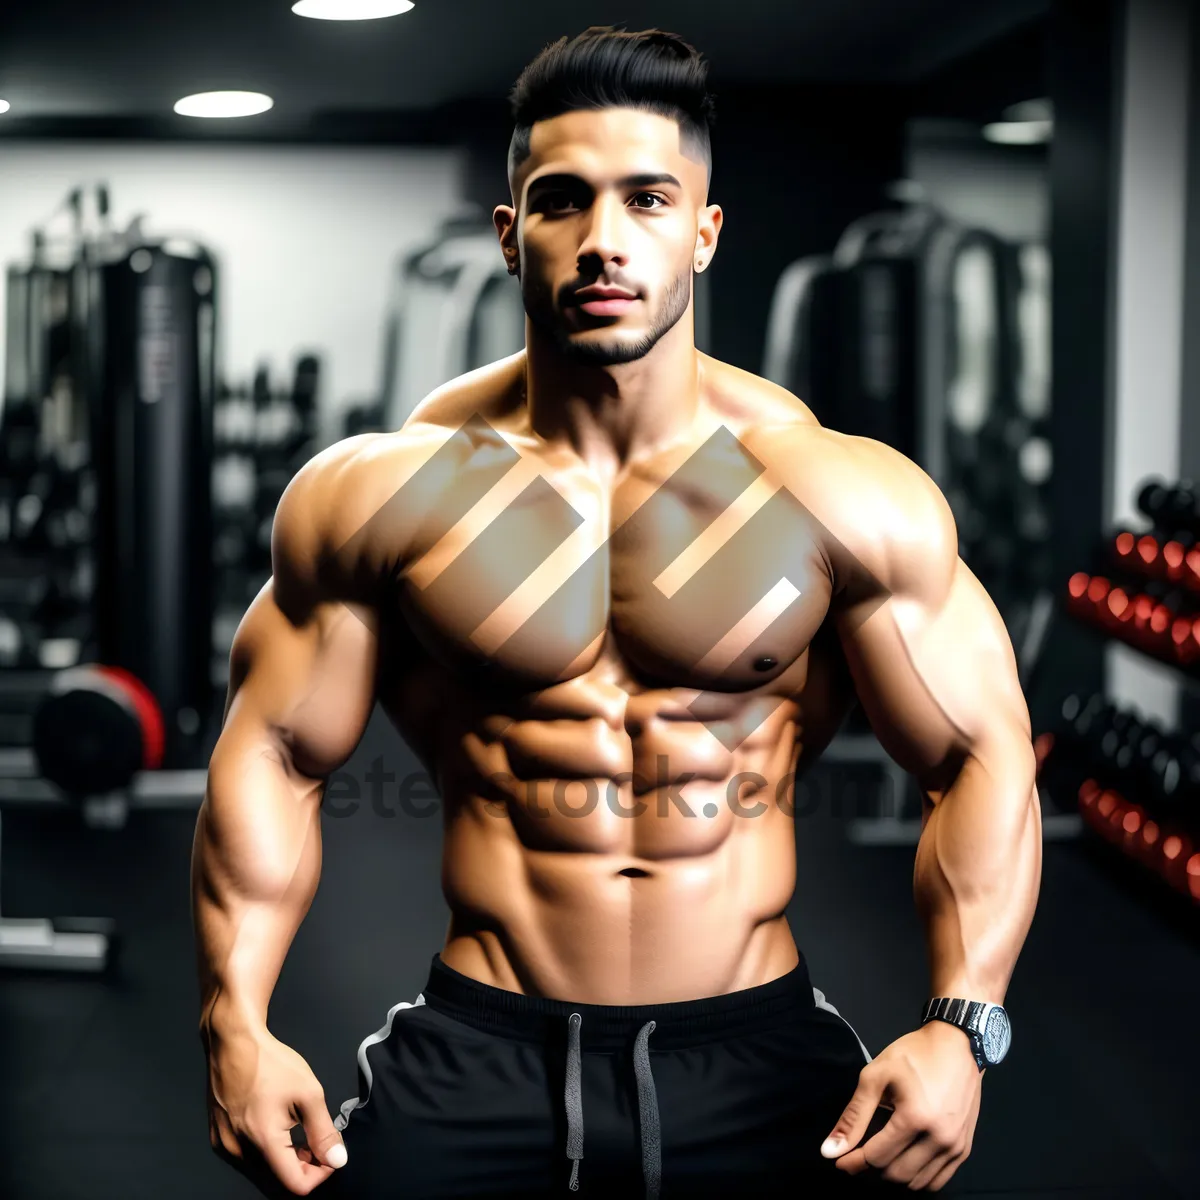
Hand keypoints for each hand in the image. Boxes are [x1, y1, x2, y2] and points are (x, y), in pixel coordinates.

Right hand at [205, 1018, 347, 1195]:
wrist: (233, 1042)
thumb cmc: (272, 1064)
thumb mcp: (308, 1093)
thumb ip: (323, 1130)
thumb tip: (337, 1160)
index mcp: (264, 1142)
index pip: (296, 1185)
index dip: (320, 1173)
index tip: (330, 1151)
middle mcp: (239, 1151)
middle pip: (279, 1177)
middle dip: (304, 1163)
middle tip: (316, 1135)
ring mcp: (225, 1145)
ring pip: (263, 1167)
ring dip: (285, 1155)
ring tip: (296, 1125)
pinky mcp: (217, 1136)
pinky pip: (246, 1155)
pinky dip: (265, 1147)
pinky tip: (273, 1121)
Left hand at [820, 1020, 982, 1190]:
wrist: (957, 1045)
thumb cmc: (913, 1055)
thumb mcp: (876, 1075)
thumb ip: (854, 1115)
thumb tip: (830, 1151)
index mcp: (914, 1118)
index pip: (877, 1157)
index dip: (854, 1162)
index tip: (840, 1162)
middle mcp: (939, 1139)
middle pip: (896, 1174)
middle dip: (873, 1169)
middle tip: (860, 1154)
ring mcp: (955, 1147)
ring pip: (918, 1183)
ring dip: (895, 1175)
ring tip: (882, 1156)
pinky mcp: (964, 1149)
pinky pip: (938, 1181)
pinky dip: (918, 1178)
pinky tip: (905, 1161)